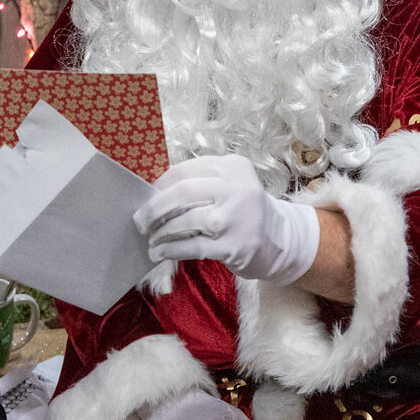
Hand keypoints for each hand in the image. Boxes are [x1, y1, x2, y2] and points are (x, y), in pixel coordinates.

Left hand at [133, 155, 320, 284]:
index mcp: (234, 167)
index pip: (185, 170)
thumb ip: (200, 183)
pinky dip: (170, 250)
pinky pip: (191, 246)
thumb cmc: (243, 211)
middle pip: (183, 192)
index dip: (160, 184)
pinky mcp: (234, 246)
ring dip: (161, 232)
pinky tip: (159, 252)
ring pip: (185, 220)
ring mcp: (236, 217)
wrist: (279, 240)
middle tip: (140, 220)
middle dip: (155, 207)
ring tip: (151, 239)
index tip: (148, 197)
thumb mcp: (230, 186)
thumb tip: (154, 194)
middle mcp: (237, 188)